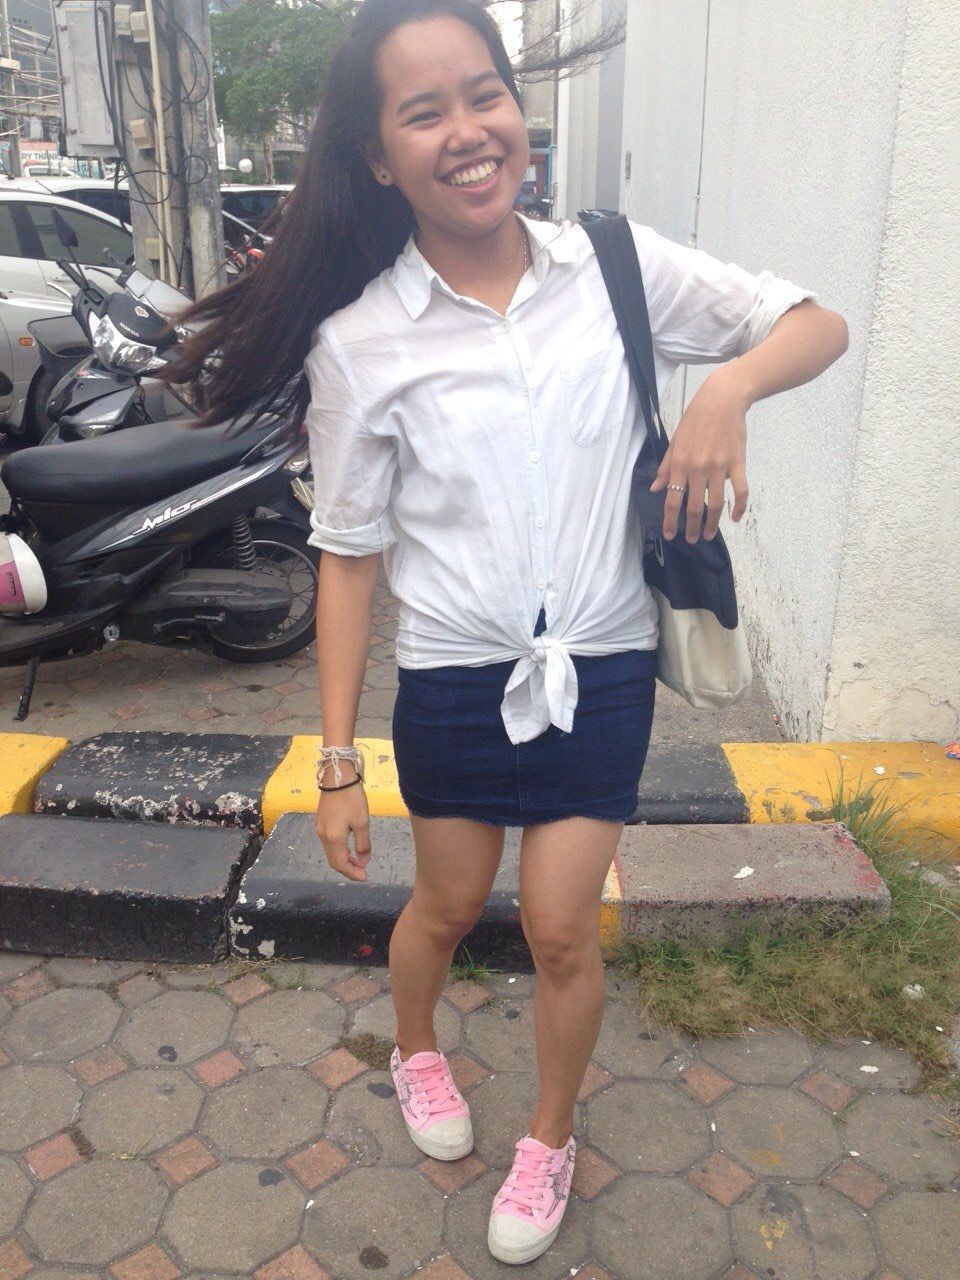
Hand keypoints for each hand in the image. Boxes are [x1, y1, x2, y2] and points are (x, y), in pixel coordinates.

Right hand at [314, 767, 371, 882]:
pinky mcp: (320, 821)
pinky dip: (340, 849)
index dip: (352, 873)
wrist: (338, 775)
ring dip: (344, 858)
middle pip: (333, 860)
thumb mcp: (362, 822)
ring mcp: (320, 828)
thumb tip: (364, 860)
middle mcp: (322, 836)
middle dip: (348, 867)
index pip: (340, 864)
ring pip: (331, 851)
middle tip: (363, 870)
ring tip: (359, 860)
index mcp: (333, 838)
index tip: (365, 877)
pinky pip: (329, 842)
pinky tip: (350, 847)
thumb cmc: (352, 798)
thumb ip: (363, 844)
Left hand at [648, 371, 749, 541]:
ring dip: (712, 523)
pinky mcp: (737, 463)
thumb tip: (655, 489)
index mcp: (680, 464)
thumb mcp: (675, 441)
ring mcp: (718, 467)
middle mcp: (697, 469)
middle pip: (694, 507)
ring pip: (716, 503)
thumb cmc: (695, 419)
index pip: (672, 500)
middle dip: (691, 527)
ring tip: (709, 534)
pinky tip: (734, 518)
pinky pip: (740, 491)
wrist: (722, 400)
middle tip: (692, 539)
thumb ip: (666, 467)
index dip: (670, 521)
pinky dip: (739, 508)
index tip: (671, 536)